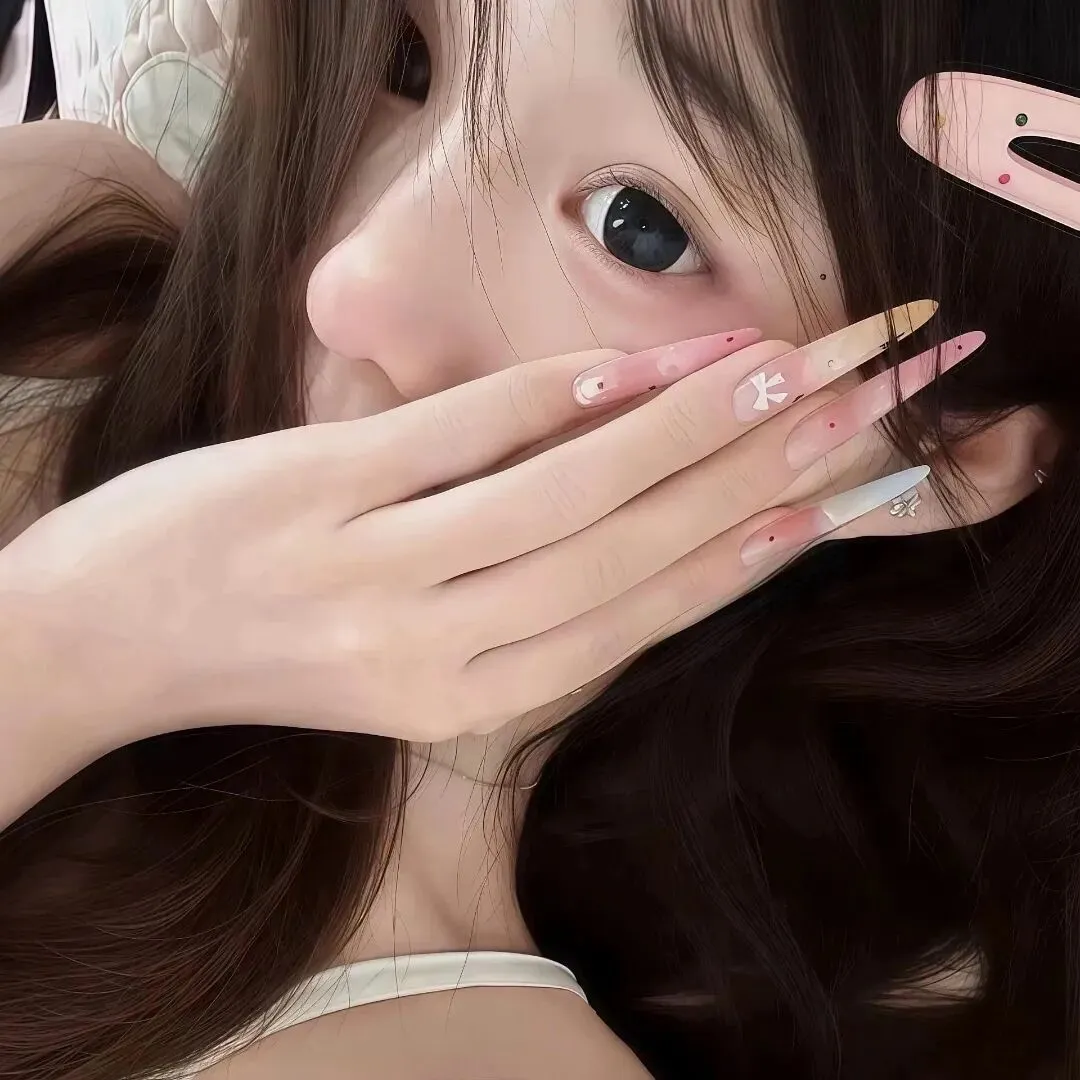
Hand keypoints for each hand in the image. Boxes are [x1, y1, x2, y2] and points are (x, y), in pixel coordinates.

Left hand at [0, 301, 972, 744]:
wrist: (111, 639)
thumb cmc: (275, 643)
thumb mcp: (411, 656)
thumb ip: (522, 601)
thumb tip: (652, 516)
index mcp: (469, 701)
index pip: (637, 618)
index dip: (738, 554)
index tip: (822, 501)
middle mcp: (437, 650)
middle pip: (625, 553)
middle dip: (745, 477)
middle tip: (841, 409)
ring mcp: (376, 570)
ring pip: (566, 493)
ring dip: (683, 428)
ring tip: (774, 376)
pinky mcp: (319, 490)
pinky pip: (469, 430)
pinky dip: (567, 391)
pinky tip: (647, 362)